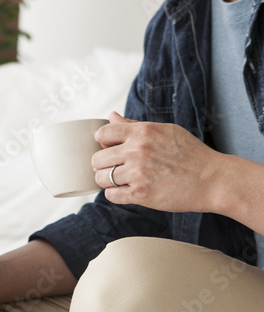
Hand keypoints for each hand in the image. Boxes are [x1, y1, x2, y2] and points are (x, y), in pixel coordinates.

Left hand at [92, 111, 223, 213]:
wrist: (213, 179)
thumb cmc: (190, 154)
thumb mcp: (165, 131)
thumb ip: (134, 125)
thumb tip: (111, 116)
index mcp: (143, 131)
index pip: (103, 133)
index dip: (103, 143)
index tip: (111, 149)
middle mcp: (137, 150)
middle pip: (97, 159)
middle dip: (103, 165)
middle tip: (117, 168)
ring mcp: (138, 173)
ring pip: (101, 179)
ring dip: (108, 181)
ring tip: (123, 180)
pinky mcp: (141, 193)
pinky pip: (111, 195)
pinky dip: (116, 194)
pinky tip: (128, 190)